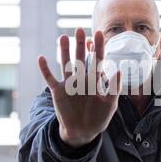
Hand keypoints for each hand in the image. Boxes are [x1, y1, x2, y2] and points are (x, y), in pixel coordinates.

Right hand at [38, 28, 121, 147]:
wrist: (83, 132)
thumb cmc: (99, 118)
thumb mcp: (110, 105)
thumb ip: (114, 88)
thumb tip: (119, 70)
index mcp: (95, 80)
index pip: (97, 60)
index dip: (98, 47)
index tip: (99, 34)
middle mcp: (81, 78)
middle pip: (80, 58)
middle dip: (80, 45)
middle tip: (79, 29)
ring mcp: (69, 84)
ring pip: (65, 64)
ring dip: (64, 51)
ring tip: (63, 37)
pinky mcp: (58, 92)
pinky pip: (50, 78)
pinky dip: (45, 69)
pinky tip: (42, 58)